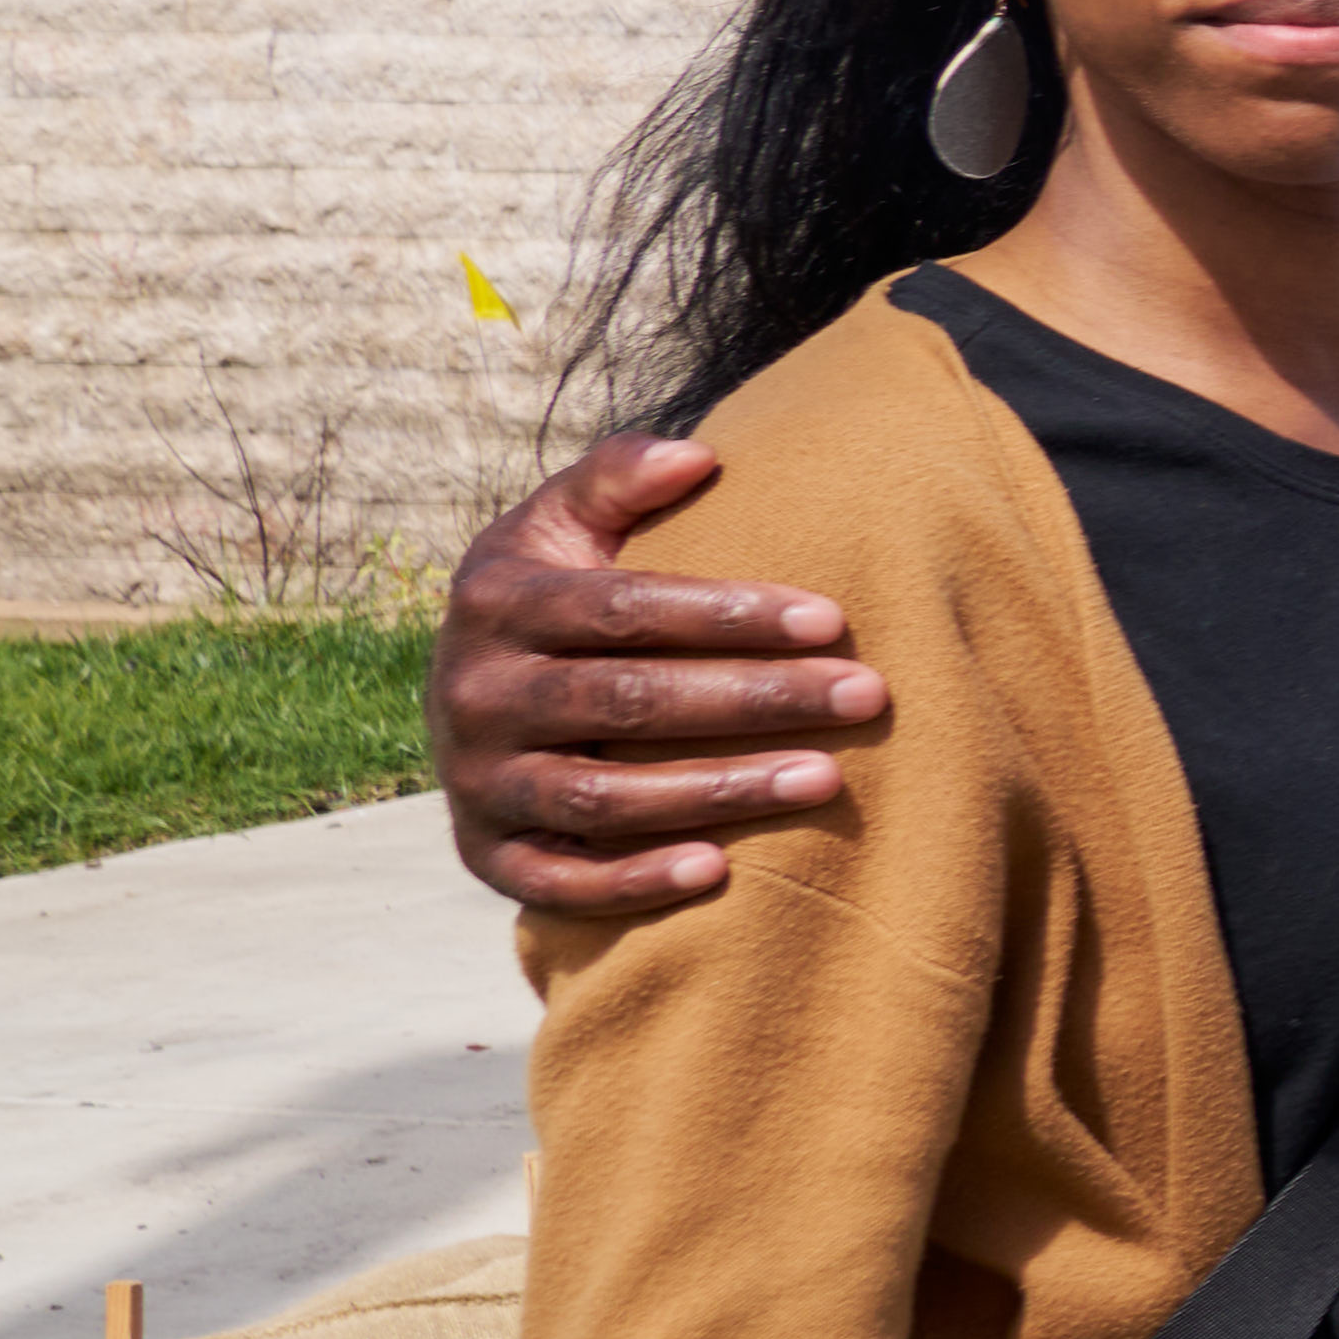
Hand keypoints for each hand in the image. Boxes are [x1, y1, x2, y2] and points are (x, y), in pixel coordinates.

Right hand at [441, 434, 886, 911]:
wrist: (471, 689)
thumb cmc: (555, 594)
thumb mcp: (564, 523)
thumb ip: (619, 478)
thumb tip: (699, 457)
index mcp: (496, 601)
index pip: (625, 609)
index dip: (729, 614)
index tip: (834, 618)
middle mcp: (474, 694)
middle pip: (627, 702)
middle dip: (755, 700)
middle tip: (866, 696)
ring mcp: (477, 781)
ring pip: (602, 797)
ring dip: (718, 792)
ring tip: (826, 778)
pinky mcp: (486, 854)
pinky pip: (558, 882)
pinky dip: (633, 882)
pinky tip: (722, 870)